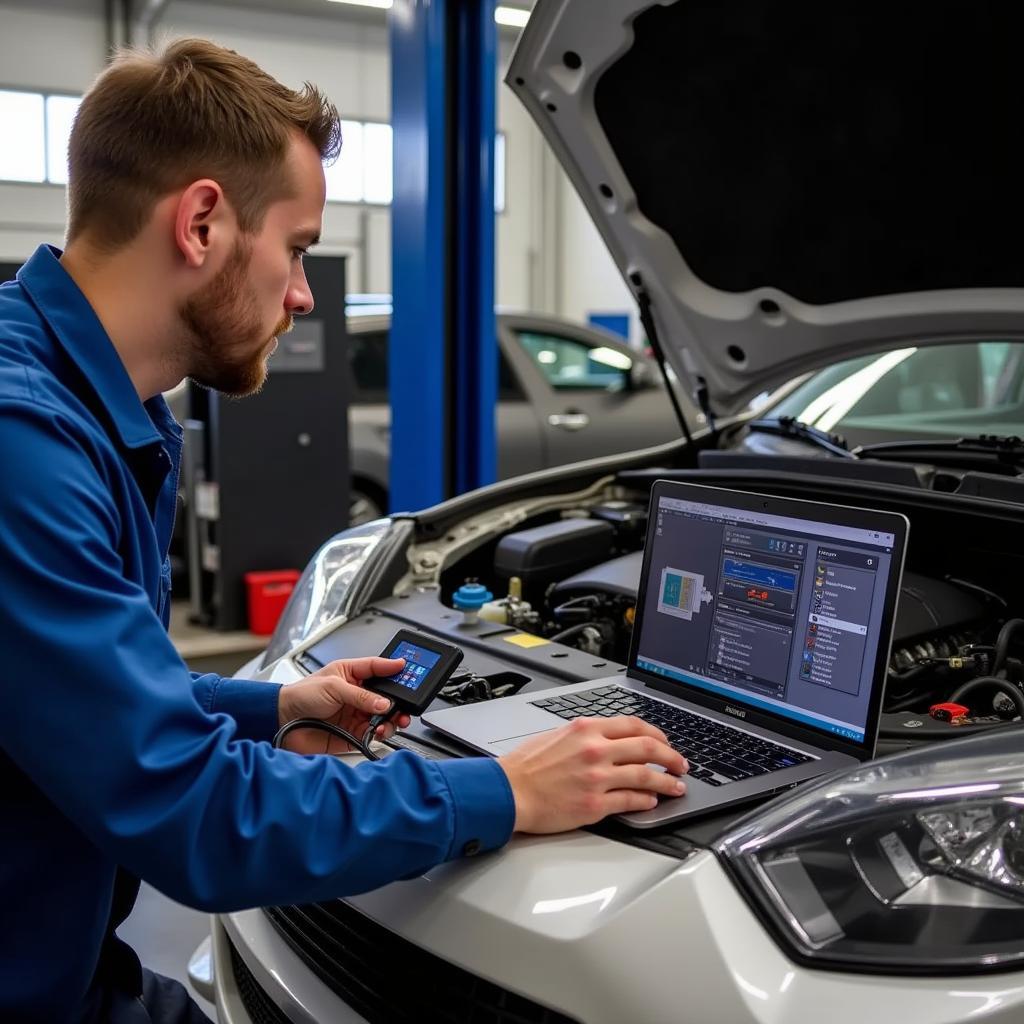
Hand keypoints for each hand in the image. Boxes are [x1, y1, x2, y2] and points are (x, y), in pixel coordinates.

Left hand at [277, 657, 411, 754]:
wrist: (281, 722)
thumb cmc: (300, 695)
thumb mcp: (333, 687)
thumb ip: (360, 695)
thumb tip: (383, 703)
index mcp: (350, 674)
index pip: (377, 668)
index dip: (392, 667)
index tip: (407, 667)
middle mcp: (356, 694)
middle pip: (386, 695)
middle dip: (398, 700)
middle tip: (405, 704)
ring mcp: (355, 714)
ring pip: (383, 716)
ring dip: (392, 719)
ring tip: (392, 721)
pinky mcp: (353, 734)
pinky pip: (374, 734)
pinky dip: (381, 734)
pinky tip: (380, 731)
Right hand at [497, 716, 687, 832]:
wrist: (507, 791)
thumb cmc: (526, 766)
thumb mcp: (557, 735)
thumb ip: (586, 735)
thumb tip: (610, 739)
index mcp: (586, 729)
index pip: (635, 725)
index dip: (658, 734)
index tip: (666, 742)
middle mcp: (595, 750)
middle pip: (648, 748)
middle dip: (671, 757)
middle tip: (681, 764)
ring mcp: (597, 778)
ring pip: (645, 776)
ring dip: (667, 782)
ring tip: (677, 787)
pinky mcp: (594, 805)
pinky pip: (630, 800)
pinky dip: (646, 800)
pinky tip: (652, 801)